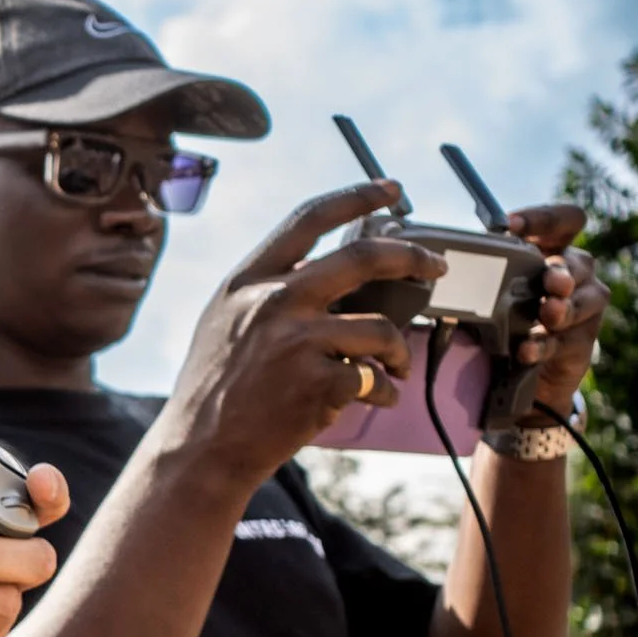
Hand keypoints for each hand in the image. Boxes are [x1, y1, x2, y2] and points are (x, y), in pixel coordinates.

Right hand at [164, 180, 449, 489]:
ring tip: (396, 365)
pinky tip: (375, 398)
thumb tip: (329, 271)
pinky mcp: (318, 381)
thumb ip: (268, 291)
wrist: (201, 448)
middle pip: (363, 255)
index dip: (357, 196)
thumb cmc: (215, 388)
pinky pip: (375, 377)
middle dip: (413, 256)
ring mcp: (296, 340)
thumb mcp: (224, 321)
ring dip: (400, 349)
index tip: (391, 188)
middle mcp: (272, 301)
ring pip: (382, 327)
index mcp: (248, 280)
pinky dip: (384, 391)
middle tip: (436, 266)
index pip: (309, 218)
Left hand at [503, 203, 607, 412]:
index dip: (545, 218)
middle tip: (549, 280)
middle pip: (581, 262)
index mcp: (554, 250)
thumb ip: (483, 272)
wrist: (516, 368)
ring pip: (587, 300)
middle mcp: (576, 274)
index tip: (512, 225)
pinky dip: (546, 345)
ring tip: (549, 312)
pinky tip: (528, 349)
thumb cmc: (502, 314)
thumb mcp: (490, 290)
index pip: (566, 221)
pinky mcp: (581, 344)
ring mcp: (585, 308)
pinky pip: (568, 342)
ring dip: (566, 306)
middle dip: (563, 270)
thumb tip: (443, 261)